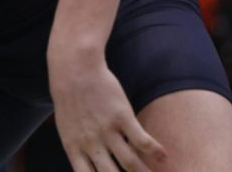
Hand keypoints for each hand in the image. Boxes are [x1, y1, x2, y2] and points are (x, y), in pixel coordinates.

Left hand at [49, 57, 166, 170]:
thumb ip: (78, 149)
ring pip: (131, 163)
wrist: (73, 69)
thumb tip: (89, 166)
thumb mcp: (66, 127)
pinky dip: (156, 151)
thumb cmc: (69, 98)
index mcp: (73, 148)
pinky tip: (164, 157)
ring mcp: (107, 131)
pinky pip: (142, 140)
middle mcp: (91, 143)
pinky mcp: (122, 116)